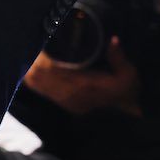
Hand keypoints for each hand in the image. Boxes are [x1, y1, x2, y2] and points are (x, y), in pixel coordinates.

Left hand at [24, 38, 140, 117]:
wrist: (123, 119)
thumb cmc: (125, 94)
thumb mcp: (128, 75)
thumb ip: (119, 57)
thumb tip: (113, 39)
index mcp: (83, 84)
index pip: (53, 68)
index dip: (44, 54)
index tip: (45, 39)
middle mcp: (68, 93)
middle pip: (40, 73)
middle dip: (35, 57)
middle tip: (38, 41)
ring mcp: (63, 99)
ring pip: (36, 81)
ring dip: (32, 66)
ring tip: (34, 50)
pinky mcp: (61, 102)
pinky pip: (39, 88)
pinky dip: (32, 76)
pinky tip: (31, 65)